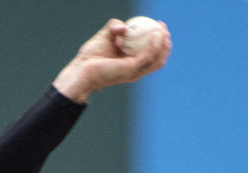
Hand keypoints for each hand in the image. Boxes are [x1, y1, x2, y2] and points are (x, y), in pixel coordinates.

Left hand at [52, 18, 170, 102]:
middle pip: (159, 58)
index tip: (158, 26)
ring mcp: (135, 71)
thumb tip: (123, 28)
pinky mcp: (132, 70)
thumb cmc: (90, 56)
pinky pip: (149, 55)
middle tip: (163, 28)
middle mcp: (136, 70)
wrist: (81, 70)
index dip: (159, 41)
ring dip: (164, 43)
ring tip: (162, 29)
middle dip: (166, 43)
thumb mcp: (104, 36)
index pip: (152, 55)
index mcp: (132, 65)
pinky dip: (155, 44)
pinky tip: (155, 33)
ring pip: (158, 59)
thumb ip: (113, 28)